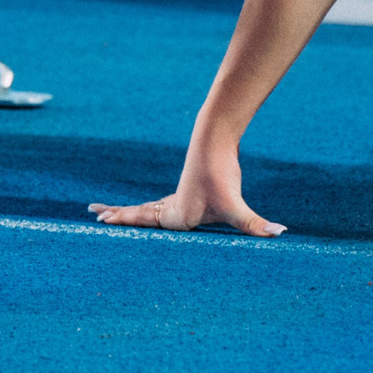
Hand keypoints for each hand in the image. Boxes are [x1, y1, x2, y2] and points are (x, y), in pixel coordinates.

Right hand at [90, 142, 283, 236]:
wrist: (216, 138)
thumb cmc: (221, 174)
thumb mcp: (236, 206)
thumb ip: (254, 224)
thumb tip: (279, 234)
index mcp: (176, 216)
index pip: (144, 223)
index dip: (123, 222)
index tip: (100, 222)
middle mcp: (173, 208)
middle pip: (140, 215)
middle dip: (119, 217)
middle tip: (93, 215)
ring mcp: (179, 197)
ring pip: (148, 208)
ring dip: (129, 211)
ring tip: (108, 212)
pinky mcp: (189, 190)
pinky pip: (161, 203)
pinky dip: (148, 208)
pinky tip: (150, 210)